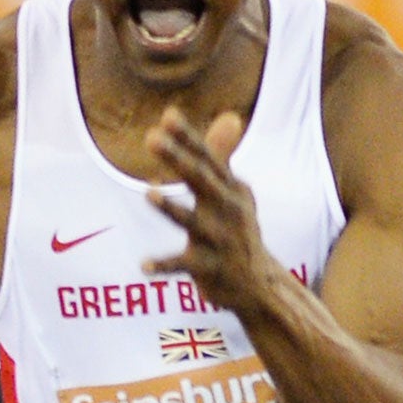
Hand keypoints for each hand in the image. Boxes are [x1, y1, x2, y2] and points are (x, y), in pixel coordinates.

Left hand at [141, 108, 280, 309]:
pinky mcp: (210, 268)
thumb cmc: (237, 231)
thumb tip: (230, 116)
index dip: (188, 138)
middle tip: (152, 138)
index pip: (208, 159)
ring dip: (171, 208)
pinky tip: (144, 266)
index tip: (167, 116)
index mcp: (231, 190)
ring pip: (192, 222)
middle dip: (178, 160)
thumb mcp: (233, 193)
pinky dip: (164, 266)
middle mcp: (228, 211)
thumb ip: (222, 156)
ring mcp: (220, 240)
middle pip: (200, 181)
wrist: (259, 286)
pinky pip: (183, 266)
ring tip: (149, 193)